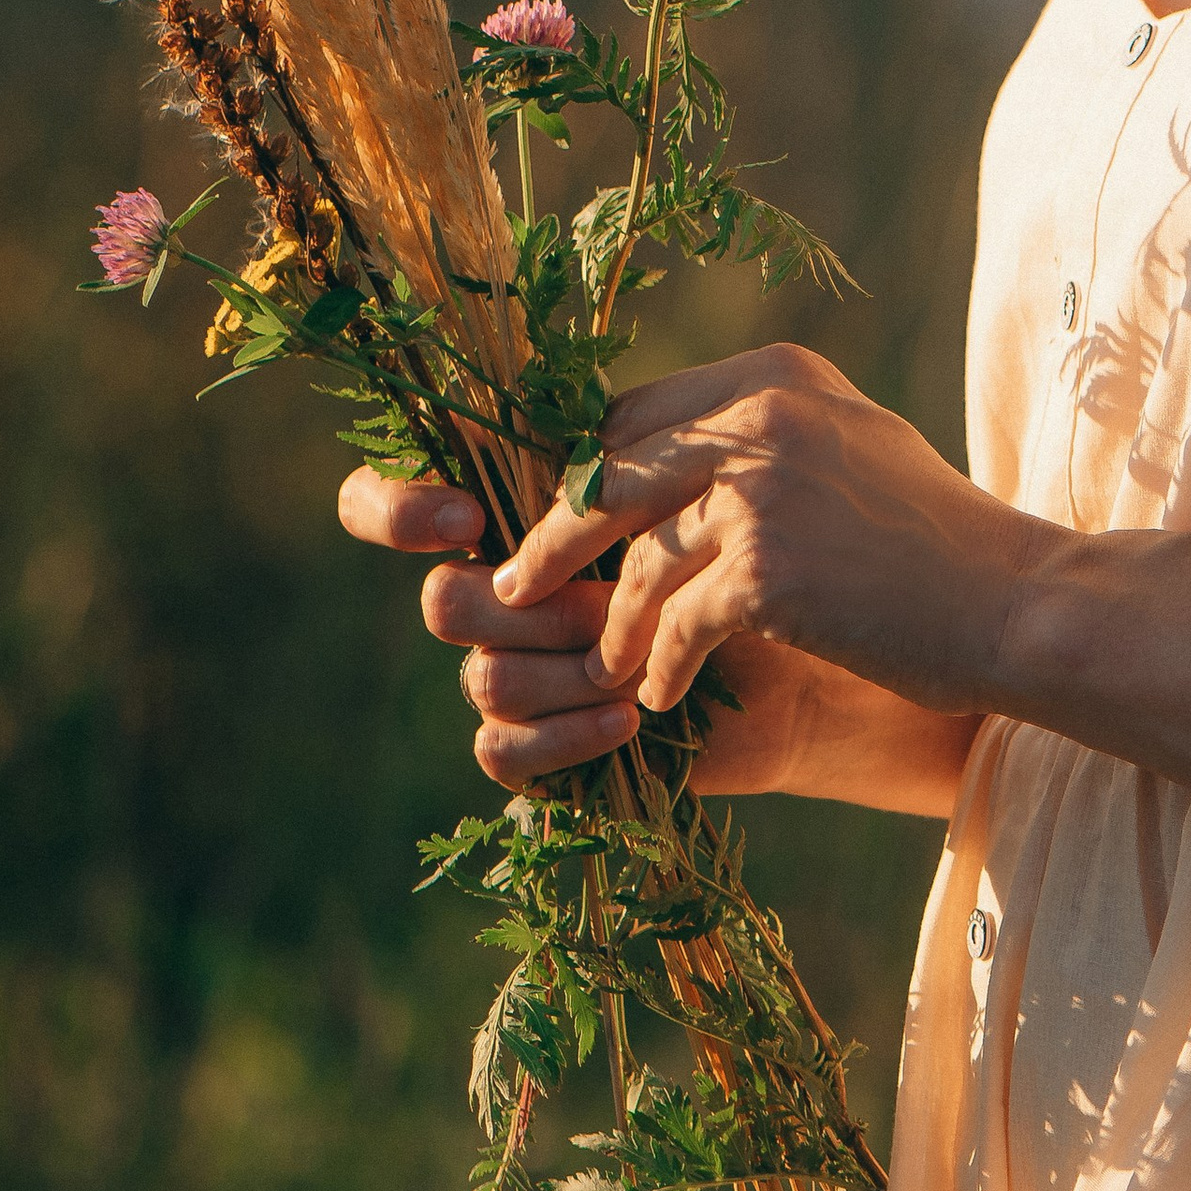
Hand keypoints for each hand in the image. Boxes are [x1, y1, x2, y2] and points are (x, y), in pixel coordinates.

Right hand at [333, 459, 838, 795]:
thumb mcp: (688, 477)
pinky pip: (500, 752)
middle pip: (440, 601)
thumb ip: (613, 449)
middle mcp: (495, 596)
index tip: (468, 518)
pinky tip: (632, 717)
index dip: (391, 508)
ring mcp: (514, 674)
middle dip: (527, 607)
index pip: (379, 501)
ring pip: (484, 677)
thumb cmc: (755, 544)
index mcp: (508, 515)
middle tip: (606, 604)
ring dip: (574, 669)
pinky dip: (567, 735)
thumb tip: (568, 438)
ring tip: (645, 659)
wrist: (811, 647)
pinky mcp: (540, 748)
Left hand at [487, 341, 1033, 718]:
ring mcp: (764, 490)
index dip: (588, 473)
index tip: (564, 523)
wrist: (1015, 602)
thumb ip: (760, 440)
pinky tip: (660, 697)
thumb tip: (651, 460)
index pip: (636, 414)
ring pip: (641, 559)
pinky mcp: (768, 570)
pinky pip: (678, 623)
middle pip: (613, 474)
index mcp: (776, 377)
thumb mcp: (845, 447)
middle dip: (558, 538)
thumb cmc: (933, 539)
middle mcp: (763, 417)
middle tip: (521, 590)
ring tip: (604, 667)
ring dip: (615, 622)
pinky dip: (663, 666)